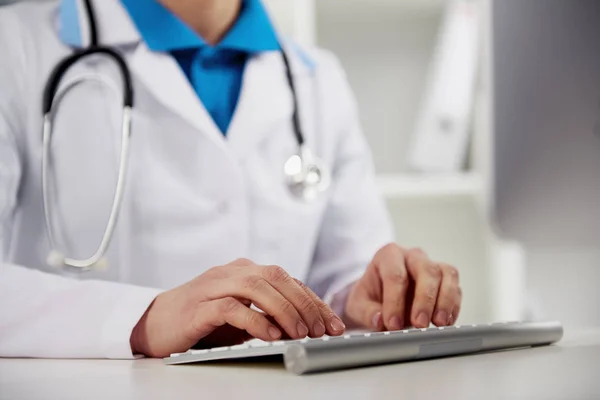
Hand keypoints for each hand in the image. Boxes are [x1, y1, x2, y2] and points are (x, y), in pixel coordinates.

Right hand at [130, 258, 344, 356]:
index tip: (333, 323)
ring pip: (258, 287)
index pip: (288, 280)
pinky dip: (256, 321)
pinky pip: (233, 308)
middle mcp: (232, 273)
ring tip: (301, 333)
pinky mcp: (199, 306)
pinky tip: (271, 336)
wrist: (153, 322)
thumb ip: (266, 313)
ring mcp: (214, 286)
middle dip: (305, 304)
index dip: (313, 301)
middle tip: (322, 330)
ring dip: (285, 310)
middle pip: (278, 277)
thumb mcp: (240, 315)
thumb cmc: (200, 319)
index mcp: (244, 271)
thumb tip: (303, 326)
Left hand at [344, 244, 461, 330]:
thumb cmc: (370, 296)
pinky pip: (456, 289)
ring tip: (438, 323)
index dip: (395, 301)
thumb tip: (379, 319)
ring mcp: (432, 266)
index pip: (395, 275)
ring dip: (445, 301)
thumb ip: (366, 311)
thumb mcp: (358, 304)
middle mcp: (412, 256)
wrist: (380, 296)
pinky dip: (453, 307)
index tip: (393, 323)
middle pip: (426, 271)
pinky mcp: (446, 280)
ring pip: (447, 275)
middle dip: (425, 299)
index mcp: (389, 255)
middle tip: (419, 324)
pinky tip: (445, 322)